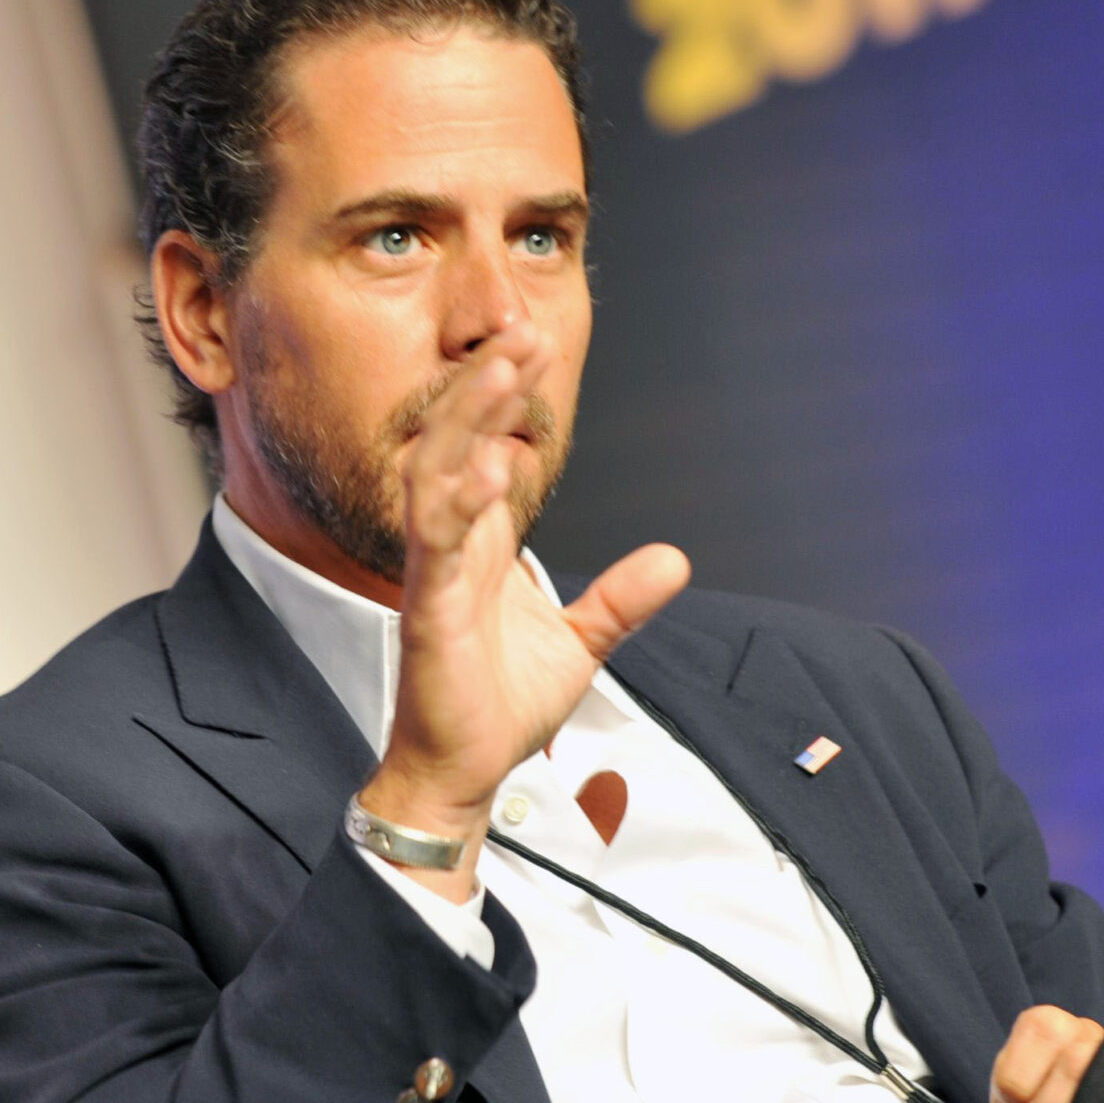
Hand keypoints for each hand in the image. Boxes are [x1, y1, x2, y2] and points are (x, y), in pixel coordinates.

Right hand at [359, 320, 687, 897]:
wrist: (464, 773)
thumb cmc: (499, 705)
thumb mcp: (580, 644)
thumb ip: (619, 600)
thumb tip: (674, 561)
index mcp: (478, 545)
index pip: (485, 447)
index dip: (504, 394)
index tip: (535, 342)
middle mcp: (450, 547)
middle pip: (455, 441)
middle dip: (485, 384)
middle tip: (520, 329)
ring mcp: (434, 575)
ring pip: (436, 475)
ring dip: (466, 421)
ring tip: (499, 372)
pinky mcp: (428, 612)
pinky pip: (436, 546)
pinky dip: (459, 503)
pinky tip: (488, 469)